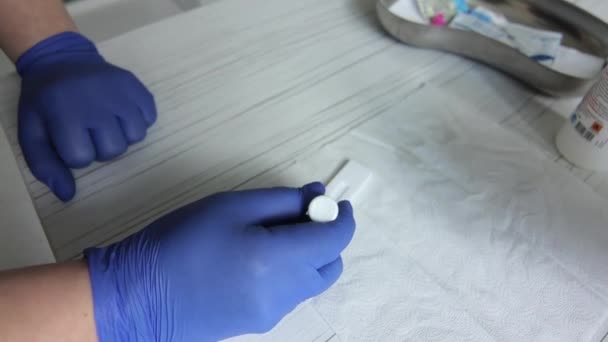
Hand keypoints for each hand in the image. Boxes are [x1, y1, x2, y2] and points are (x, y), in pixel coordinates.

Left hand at [17, 32, 156, 201]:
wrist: (61, 59)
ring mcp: (121, 93)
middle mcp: (98, 103)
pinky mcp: (137, 86)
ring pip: (136, 136)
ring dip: (122, 135)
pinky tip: (121, 112)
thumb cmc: (44, 101)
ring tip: (107, 122)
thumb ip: (45, 165)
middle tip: (88, 130)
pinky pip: (150, 118)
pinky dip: (139, 120)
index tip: (67, 137)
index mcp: (66, 114)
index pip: (82, 158)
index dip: (74, 154)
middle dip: (101, 147)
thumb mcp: (32, 132)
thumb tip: (67, 196)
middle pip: (113, 150)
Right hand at [85, 183, 355, 341]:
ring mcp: (273, 313)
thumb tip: (316, 198)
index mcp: (278, 260)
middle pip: (330, 265)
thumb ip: (281, 201)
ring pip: (312, 281)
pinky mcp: (260, 324)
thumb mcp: (231, 207)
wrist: (140, 296)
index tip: (337, 202)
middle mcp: (285, 293)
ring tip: (276, 234)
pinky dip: (292, 272)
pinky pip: (291, 295)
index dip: (342, 218)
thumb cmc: (181, 241)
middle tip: (303, 215)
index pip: (334, 240)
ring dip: (310, 255)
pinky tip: (261, 258)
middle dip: (327, 238)